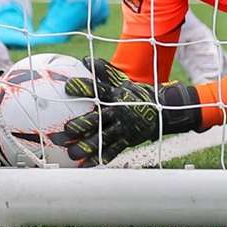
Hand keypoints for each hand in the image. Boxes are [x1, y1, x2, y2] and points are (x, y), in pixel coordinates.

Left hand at [53, 58, 200, 166]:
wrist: (160, 110)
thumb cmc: (133, 93)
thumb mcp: (122, 80)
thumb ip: (104, 71)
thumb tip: (85, 60)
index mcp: (115, 95)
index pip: (97, 89)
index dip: (83, 88)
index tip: (67, 87)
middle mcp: (118, 112)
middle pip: (96, 119)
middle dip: (80, 125)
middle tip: (66, 129)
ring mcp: (122, 128)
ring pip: (101, 139)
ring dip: (85, 147)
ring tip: (71, 153)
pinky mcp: (126, 141)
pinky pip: (111, 153)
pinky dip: (97, 160)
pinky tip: (84, 166)